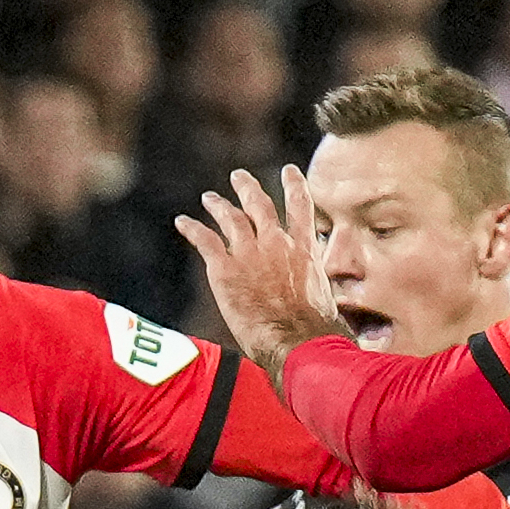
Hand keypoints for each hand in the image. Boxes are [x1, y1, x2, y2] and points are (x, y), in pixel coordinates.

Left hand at [172, 165, 340, 378]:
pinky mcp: (224, 268)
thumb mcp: (326, 299)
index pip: (301, 207)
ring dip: (219, 204)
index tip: (289, 170)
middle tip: (238, 176)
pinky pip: (205, 240)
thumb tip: (321, 302)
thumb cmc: (316, 329)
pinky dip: (192, 228)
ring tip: (210, 198)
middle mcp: (277, 243)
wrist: (295, 338)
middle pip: (259, 205)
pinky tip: (182, 222)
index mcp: (304, 249)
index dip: (294, 185)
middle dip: (248, 188)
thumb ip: (316, 287)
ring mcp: (249, 253)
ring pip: (231, 217)